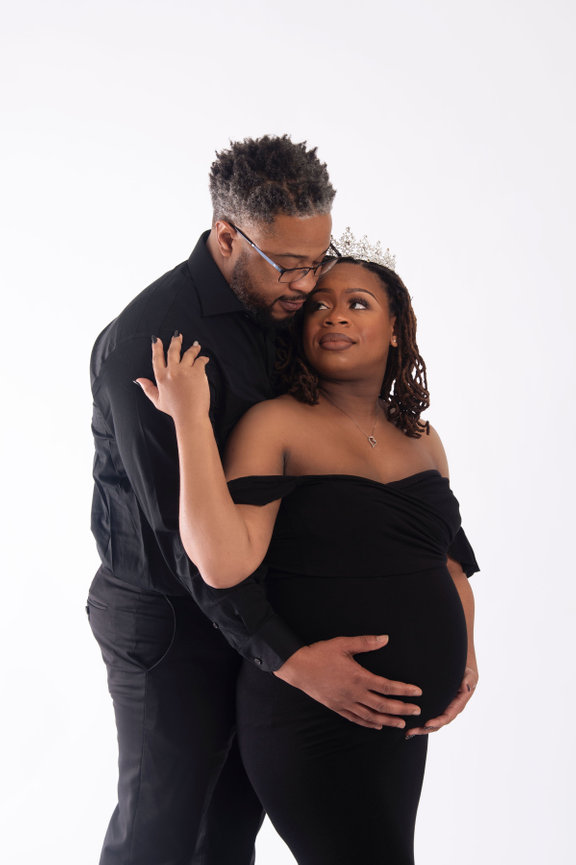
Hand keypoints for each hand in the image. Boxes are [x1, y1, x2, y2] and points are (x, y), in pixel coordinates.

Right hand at [135, 334, 209, 422]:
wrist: (190, 415)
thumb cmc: (175, 410)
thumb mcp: (157, 400)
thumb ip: (148, 388)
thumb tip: (138, 380)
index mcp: (161, 377)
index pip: (157, 358)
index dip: (156, 347)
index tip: (157, 340)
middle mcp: (172, 371)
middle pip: (173, 351)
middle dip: (175, 341)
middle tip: (178, 335)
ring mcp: (185, 370)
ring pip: (188, 353)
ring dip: (193, 348)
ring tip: (196, 346)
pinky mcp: (197, 372)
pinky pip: (200, 360)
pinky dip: (203, 358)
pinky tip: (204, 358)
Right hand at [274, 635, 422, 729]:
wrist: (298, 667)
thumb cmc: (321, 653)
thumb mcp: (343, 644)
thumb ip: (366, 642)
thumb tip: (385, 639)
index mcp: (359, 677)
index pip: (387, 687)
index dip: (404, 690)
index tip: (418, 692)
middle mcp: (354, 694)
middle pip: (383, 705)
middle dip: (402, 709)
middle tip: (417, 712)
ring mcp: (345, 703)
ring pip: (371, 716)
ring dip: (388, 720)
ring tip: (402, 723)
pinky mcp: (337, 707)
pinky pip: (356, 719)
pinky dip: (369, 723)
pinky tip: (377, 725)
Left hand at [405, 665, 477, 738]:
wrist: (463, 672)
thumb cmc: (467, 674)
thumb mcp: (470, 676)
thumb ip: (468, 681)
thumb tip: (465, 687)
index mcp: (458, 706)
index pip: (447, 717)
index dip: (437, 722)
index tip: (427, 724)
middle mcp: (450, 711)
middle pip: (437, 724)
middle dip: (424, 729)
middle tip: (411, 731)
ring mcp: (443, 710)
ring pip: (431, 723)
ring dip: (420, 728)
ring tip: (407, 731)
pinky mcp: (437, 706)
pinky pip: (428, 716)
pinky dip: (420, 721)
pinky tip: (408, 723)